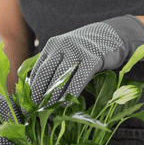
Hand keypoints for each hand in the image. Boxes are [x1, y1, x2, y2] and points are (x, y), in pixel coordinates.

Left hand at [28, 15, 143, 104]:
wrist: (114, 35)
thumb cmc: (89, 48)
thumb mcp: (69, 50)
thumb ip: (56, 63)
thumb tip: (40, 87)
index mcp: (53, 44)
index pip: (38, 68)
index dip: (32, 87)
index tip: (29, 102)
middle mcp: (63, 45)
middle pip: (46, 73)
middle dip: (39, 93)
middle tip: (36, 108)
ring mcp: (78, 51)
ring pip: (60, 77)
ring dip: (53, 96)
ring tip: (48, 109)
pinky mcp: (93, 58)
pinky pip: (79, 79)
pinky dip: (70, 93)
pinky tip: (66, 104)